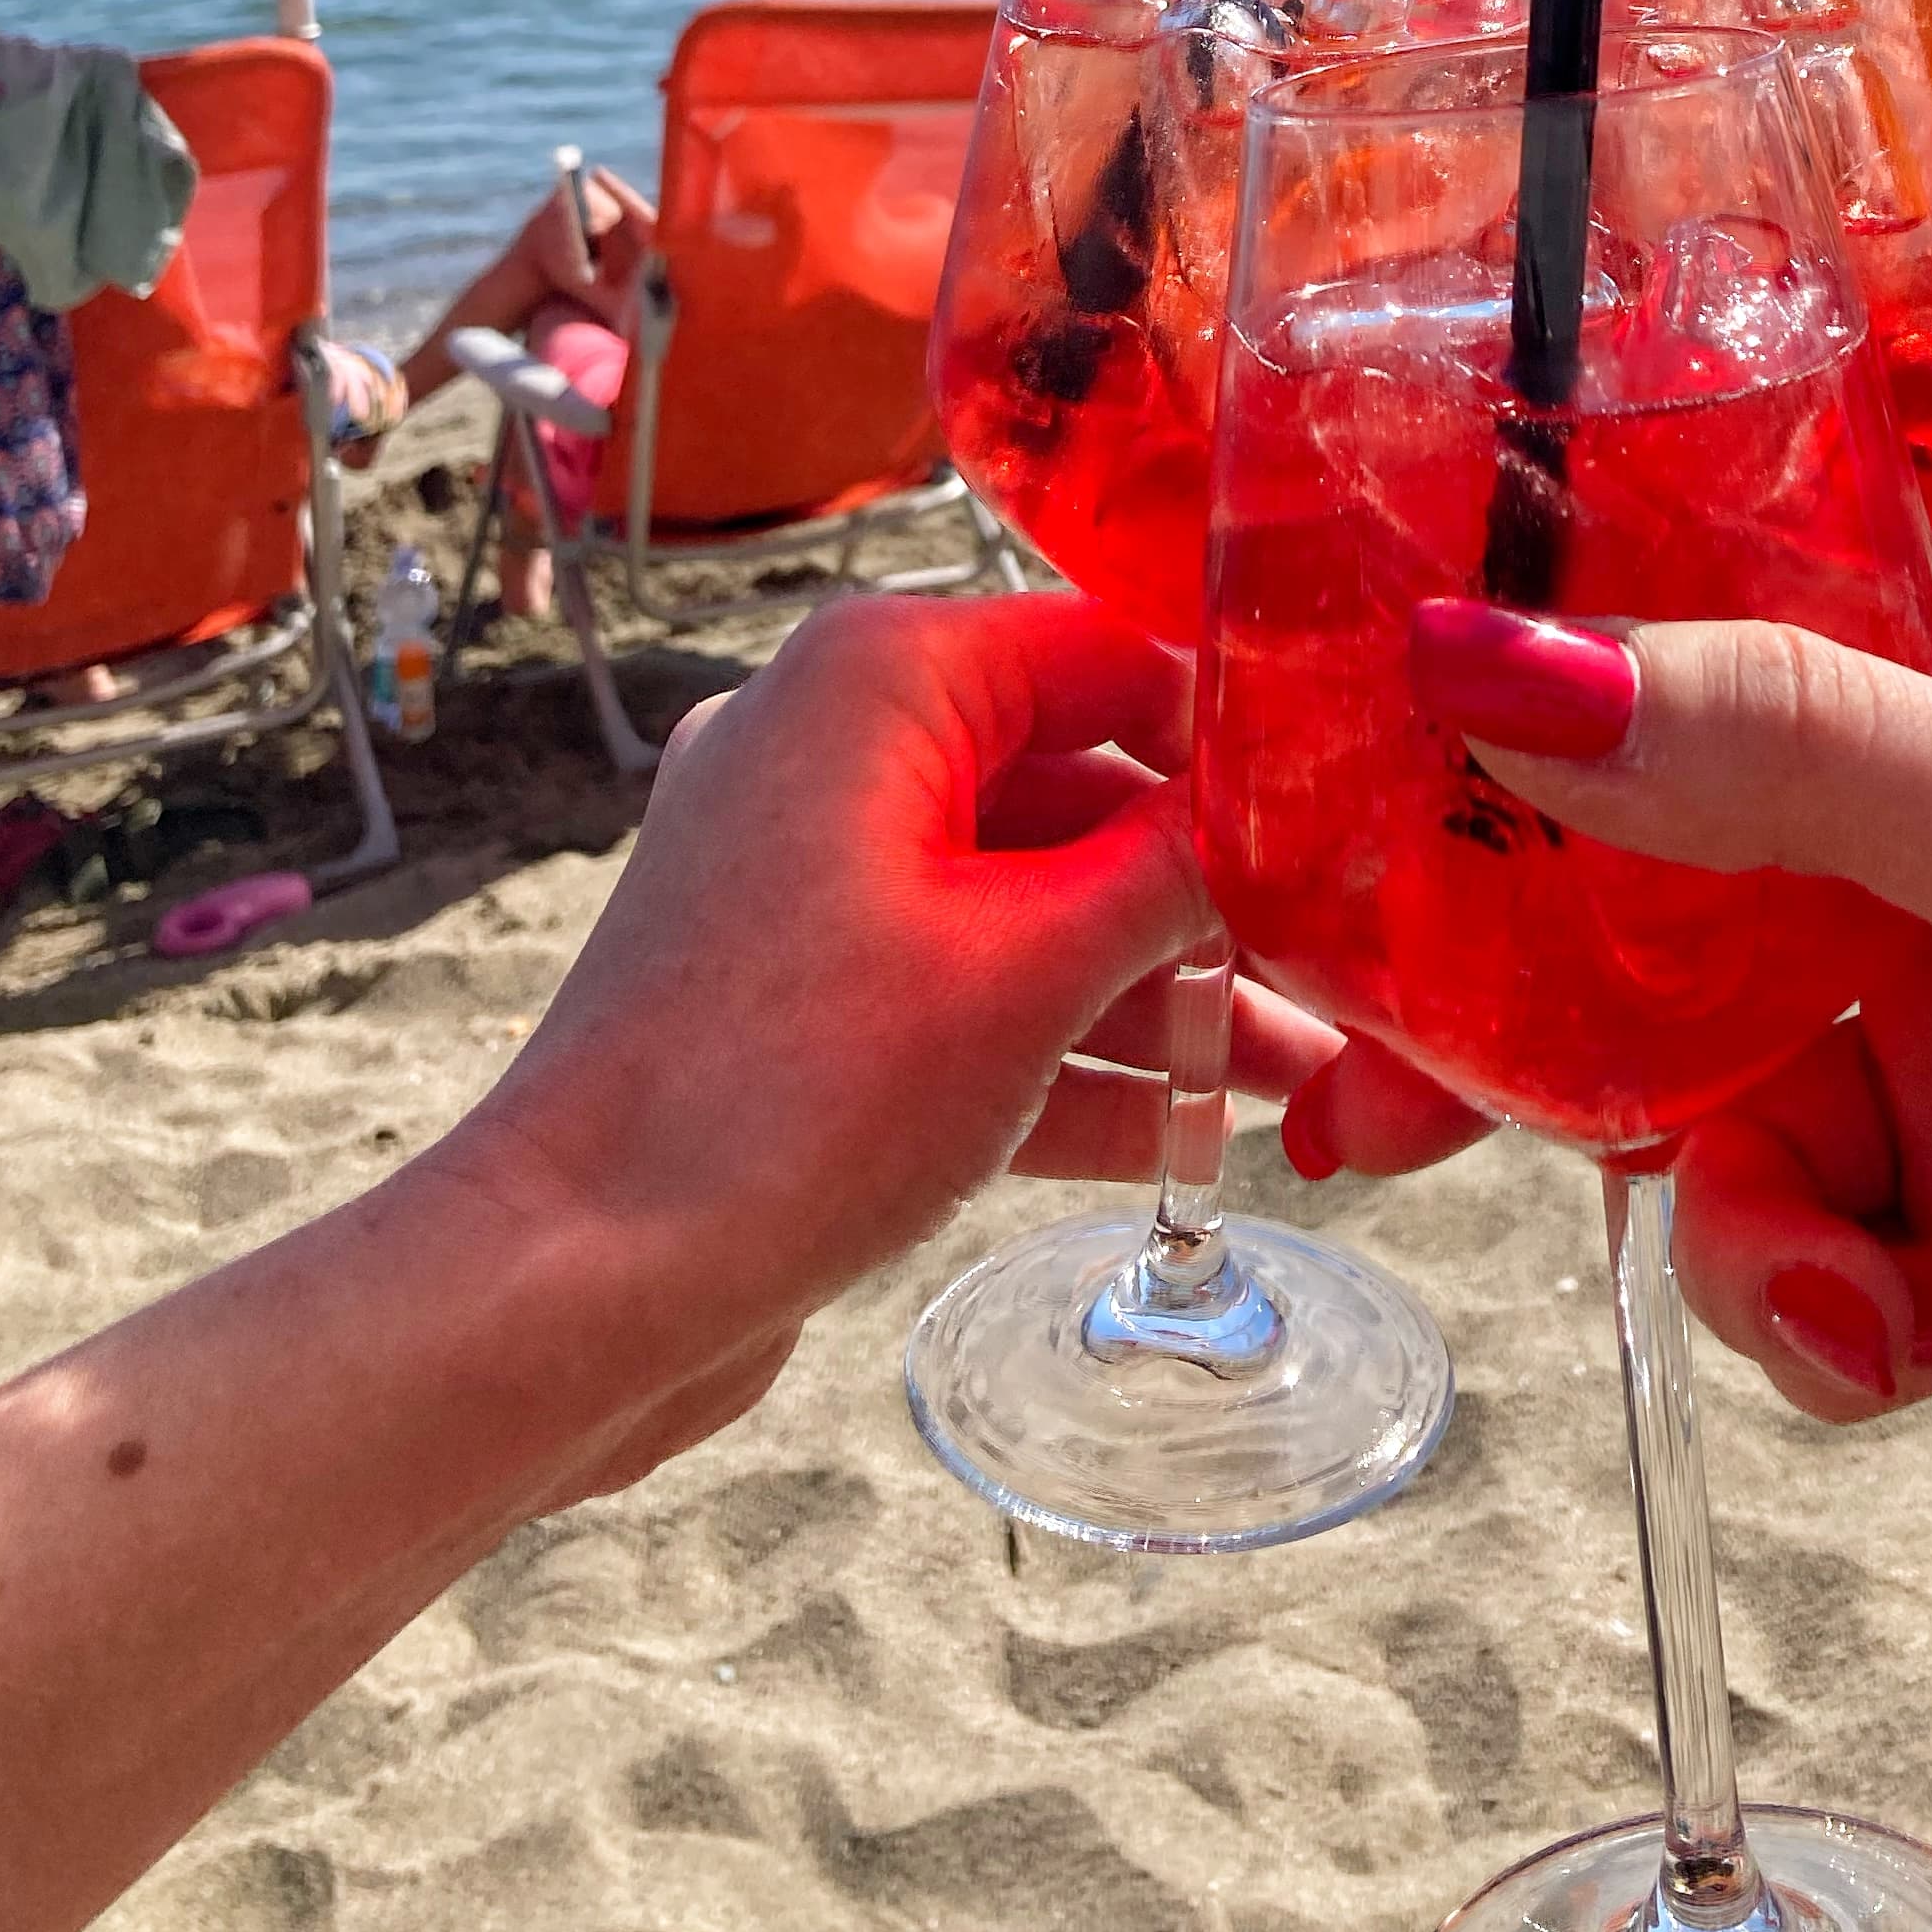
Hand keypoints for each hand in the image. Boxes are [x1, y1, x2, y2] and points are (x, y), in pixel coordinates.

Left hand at [444, 589, 1333, 1478]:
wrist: (574, 1281)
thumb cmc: (792, 1099)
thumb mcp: (1030, 970)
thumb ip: (1174, 871)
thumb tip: (1288, 811)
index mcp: (878, 681)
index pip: (1109, 650)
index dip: (1237, 728)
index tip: (1356, 805)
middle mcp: (830, 744)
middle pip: (1073, 780)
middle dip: (1207, 890)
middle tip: (1347, 967)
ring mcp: (801, 871)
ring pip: (1023, 899)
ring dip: (1153, 988)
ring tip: (1297, 1076)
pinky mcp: (790, 988)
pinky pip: (960, 983)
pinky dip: (1061, 1046)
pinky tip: (1183, 1139)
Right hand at [1399, 582, 1931, 1671]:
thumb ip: (1785, 750)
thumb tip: (1491, 659)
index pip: (1710, 645)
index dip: (1535, 688)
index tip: (1354, 742)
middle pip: (1651, 899)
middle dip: (1516, 998)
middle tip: (1347, 1076)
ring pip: (1700, 1105)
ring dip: (1721, 1200)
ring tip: (1821, 1269)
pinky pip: (1791, 1253)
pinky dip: (1812, 1305)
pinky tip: (1903, 1341)